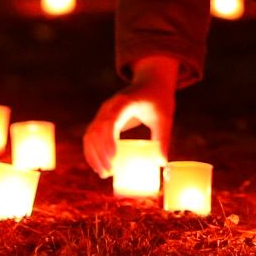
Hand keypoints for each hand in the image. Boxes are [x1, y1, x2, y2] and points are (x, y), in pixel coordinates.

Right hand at [84, 55, 177, 175]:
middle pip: (96, 131)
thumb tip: (161, 163)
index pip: (110, 121)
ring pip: (90, 134)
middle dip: (100, 154)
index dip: (108, 141)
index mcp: (124, 103)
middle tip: (110, 173)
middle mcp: (109, 107)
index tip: (114, 159)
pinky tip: (98, 166)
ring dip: (93, 155)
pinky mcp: (102, 119)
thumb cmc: (158, 99)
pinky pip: (91, 135)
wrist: (150, 82)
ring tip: (103, 174)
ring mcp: (103, 112)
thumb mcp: (164, 117)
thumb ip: (163, 138)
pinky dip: (92, 151)